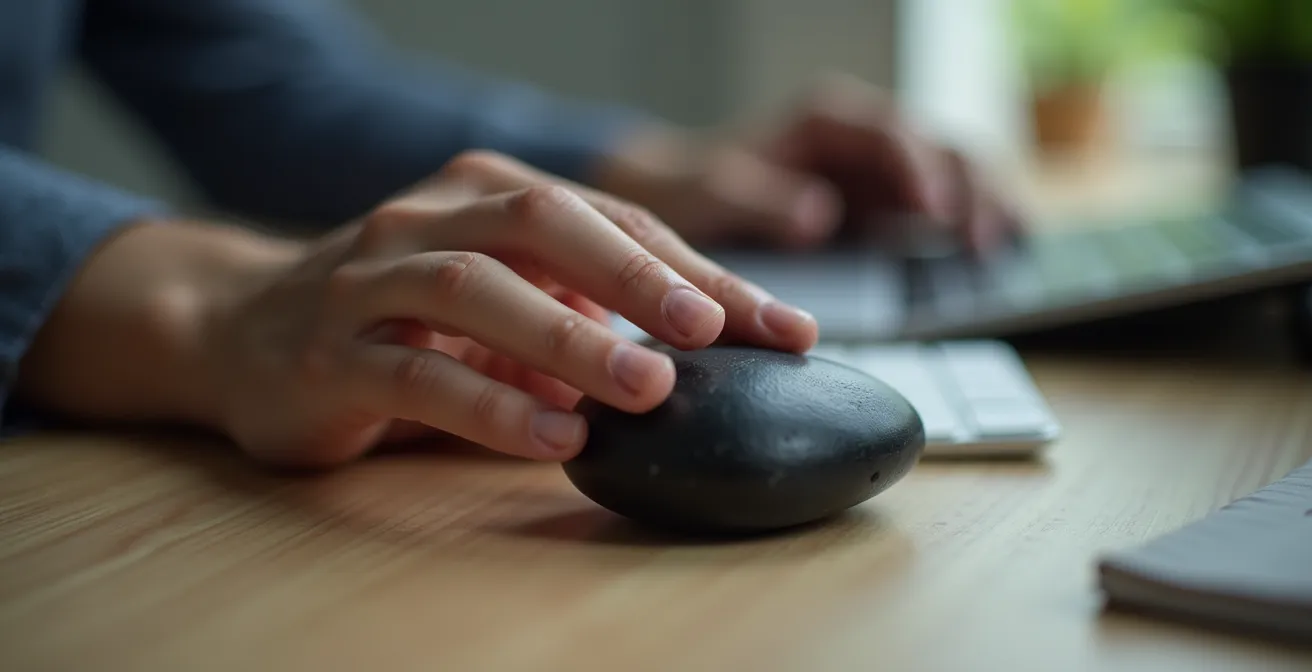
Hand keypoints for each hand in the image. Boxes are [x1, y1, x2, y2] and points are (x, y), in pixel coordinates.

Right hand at [204, 151, 816, 465]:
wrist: (241, 330)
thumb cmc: (399, 314)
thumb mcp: (502, 296)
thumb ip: (584, 307)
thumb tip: (709, 345)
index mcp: (485, 192)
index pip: (611, 221)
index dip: (699, 271)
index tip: (780, 327)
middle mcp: (427, 218)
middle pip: (544, 224)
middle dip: (639, 276)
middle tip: (714, 330)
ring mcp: (371, 281)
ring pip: (477, 290)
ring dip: (571, 339)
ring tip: (649, 390)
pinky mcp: (328, 355)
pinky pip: (417, 376)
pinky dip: (494, 408)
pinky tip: (559, 441)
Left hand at [596, 74, 1022, 252]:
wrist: (684, 197)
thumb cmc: (695, 188)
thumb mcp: (713, 193)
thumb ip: (760, 202)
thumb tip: (817, 218)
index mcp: (828, 122)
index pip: (890, 136)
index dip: (919, 171)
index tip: (935, 212)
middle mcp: (865, 137)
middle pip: (942, 148)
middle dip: (970, 188)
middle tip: (981, 241)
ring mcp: (884, 170)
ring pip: (958, 171)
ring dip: (987, 202)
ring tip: (1003, 247)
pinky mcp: (890, 204)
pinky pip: (949, 203)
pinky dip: (977, 219)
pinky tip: (999, 249)